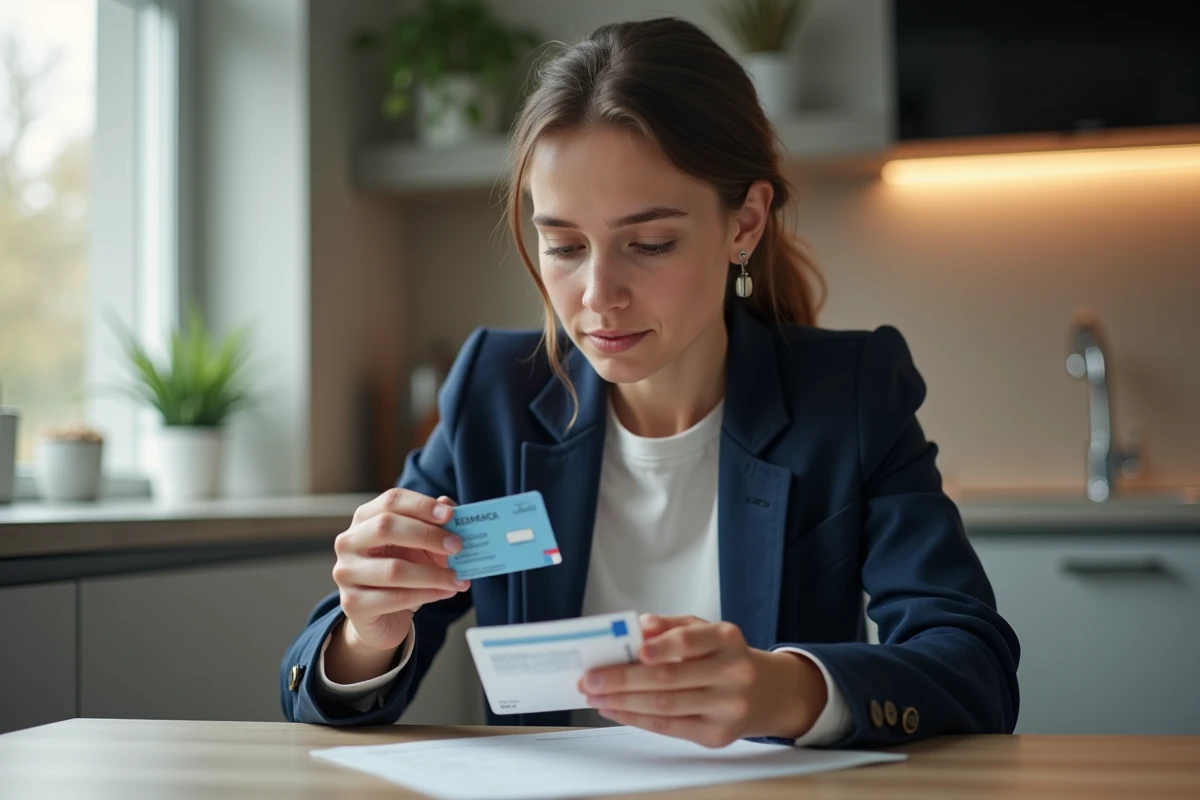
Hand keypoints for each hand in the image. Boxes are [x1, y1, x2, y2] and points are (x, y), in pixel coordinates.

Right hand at [325, 489, 467, 682]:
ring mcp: (346, 572)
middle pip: (385, 526)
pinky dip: (427, 594)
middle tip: (458, 546)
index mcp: (365, 518)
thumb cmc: (403, 572)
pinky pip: (395, 598)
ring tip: (458, 578)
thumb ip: (435, 525)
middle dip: (427, 535)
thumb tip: (448, 505)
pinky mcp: (353, 604)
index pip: (391, 501)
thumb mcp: (421, 546)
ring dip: (433, 574)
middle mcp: (349, 542)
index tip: (450, 515)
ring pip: (393, 569)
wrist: (383, 616)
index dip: (421, 505)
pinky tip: (446, 592)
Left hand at [578, 615, 827, 747]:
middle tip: (591, 678)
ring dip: (623, 702)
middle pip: (670, 678)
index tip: (634, 649)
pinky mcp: (717, 735)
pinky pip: (669, 727)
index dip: (662, 646)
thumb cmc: (723, 656)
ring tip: (596, 696)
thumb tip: (641, 627)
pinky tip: (616, 710)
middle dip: (623, 679)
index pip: (691, 641)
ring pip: (665, 705)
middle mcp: (733, 673)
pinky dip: (636, 719)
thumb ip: (670, 626)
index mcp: (727, 639)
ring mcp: (728, 708)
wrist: (764, 692)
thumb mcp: (704, 629)